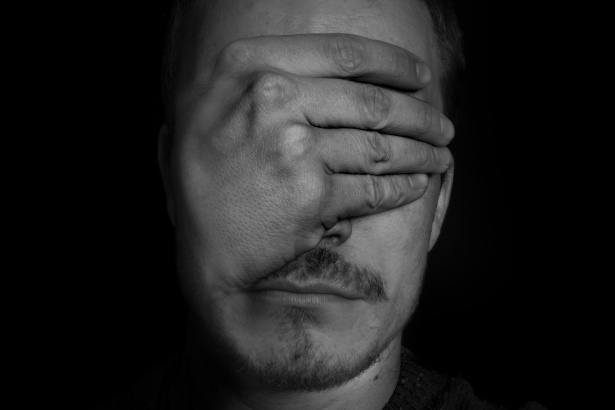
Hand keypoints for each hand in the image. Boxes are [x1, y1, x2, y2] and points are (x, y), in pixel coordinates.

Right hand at [170, 34, 454, 291]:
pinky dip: (402, 188)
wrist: (203, 247)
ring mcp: (293, 146)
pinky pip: (374, 188)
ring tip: (439, 156)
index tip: (420, 77)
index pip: (342, 52)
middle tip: (442, 127)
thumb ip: (265, 75)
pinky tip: (415, 185)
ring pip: (380, 145)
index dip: (394, 64)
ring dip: (421, 153)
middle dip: (420, 116)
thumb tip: (342, 68)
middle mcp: (270, 98)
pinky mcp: (313, 195)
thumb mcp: (216, 105)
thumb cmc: (209, 174)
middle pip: (371, 102)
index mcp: (248, 66)